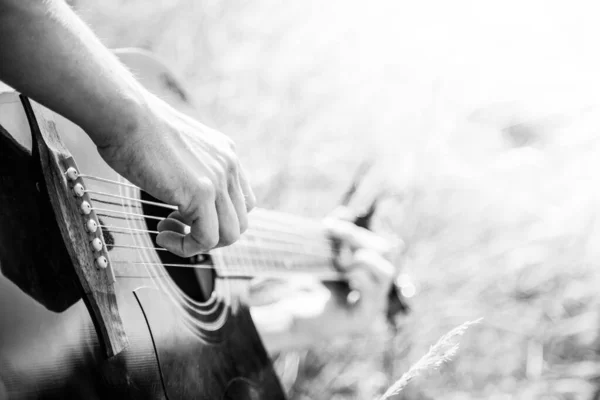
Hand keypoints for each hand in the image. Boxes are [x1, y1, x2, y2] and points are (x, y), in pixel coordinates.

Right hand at [96, 92, 254, 255]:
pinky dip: (186, 246)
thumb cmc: (134, 129)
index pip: (242, 201)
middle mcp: (229, 165)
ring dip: (198, 243)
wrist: (123, 113)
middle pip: (240, 221)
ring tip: (167, 231)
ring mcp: (218, 179)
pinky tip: (162, 235)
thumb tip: (182, 196)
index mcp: (226, 153)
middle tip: (174, 225)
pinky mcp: (201, 193)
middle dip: (209, 233)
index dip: (217, 217)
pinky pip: (207, 239)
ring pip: (230, 235)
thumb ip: (190, 170)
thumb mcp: (177, 150)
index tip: (184, 215)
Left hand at [322, 216, 395, 328]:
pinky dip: (361, 279)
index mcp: (375, 268)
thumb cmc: (317, 286)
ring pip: (386, 273)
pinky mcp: (364, 318)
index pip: (378, 242)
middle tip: (336, 239)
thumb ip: (337, 237)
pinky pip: (373, 295)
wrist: (300, 317)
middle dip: (360, 241)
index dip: (356, 231)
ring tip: (341, 260)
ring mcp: (375, 303)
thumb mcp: (328, 258)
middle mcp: (379, 285)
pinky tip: (347, 275)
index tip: (329, 225)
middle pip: (387, 253)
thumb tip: (343, 211)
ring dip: (364, 259)